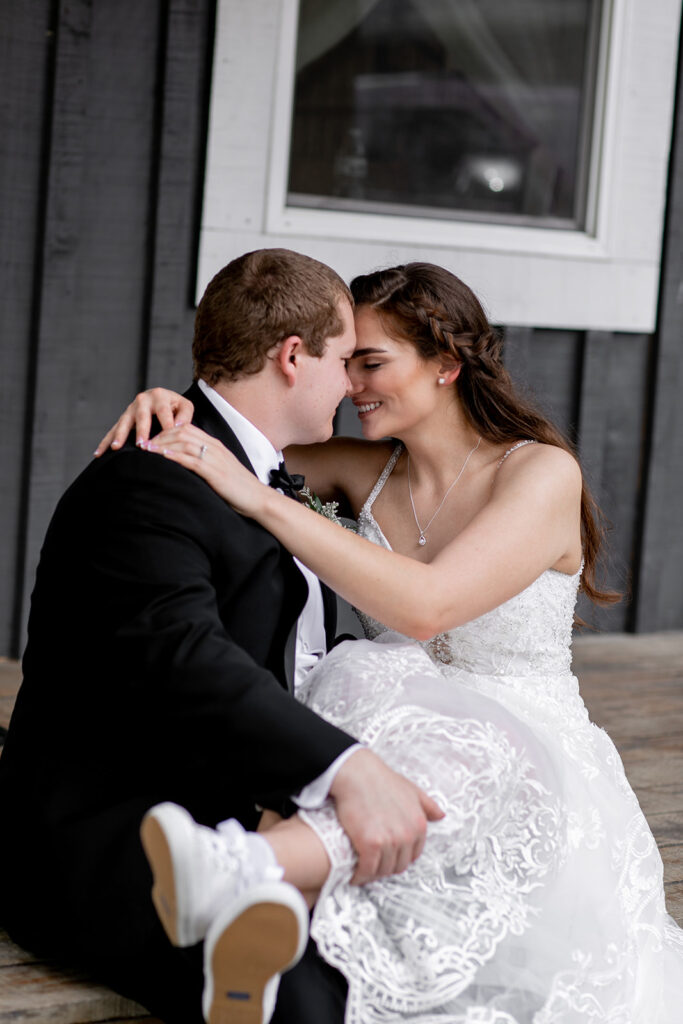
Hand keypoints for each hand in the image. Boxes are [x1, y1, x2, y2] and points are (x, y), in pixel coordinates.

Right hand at [93, 388, 192, 455]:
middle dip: (141, 430)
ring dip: (120, 435)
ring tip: (116, 447)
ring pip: (124, 423)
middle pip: (142, 416)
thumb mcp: (185, 407)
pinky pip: (113, 430)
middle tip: (141, 444)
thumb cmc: (175, 406)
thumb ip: (185, 416)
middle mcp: (143, 400)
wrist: (163, 399)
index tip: (167, 441)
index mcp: (160, 396)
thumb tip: (177, 428)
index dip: (166, 426)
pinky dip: (106, 441)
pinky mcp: (123, 418)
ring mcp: (130, 409)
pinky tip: (99, 453)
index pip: (163, 412)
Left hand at [141, 422, 268, 517]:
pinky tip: (162, 457)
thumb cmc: (239, 489)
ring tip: (146, 450)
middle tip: (143, 444)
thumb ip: (205, 464)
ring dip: (162, 445)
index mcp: (216, 445)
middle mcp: (215, 448)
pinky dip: (174, 457)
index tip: (151, 440)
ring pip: (184, 443)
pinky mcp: (215, 472)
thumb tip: (184, 466)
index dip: (165, 431)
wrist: (258, 499)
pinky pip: (192, 460)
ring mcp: (215, 459)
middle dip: (159, 436)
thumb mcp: (220, 471)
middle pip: (182, 432)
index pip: (186, 429)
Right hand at [330, 748, 443, 884]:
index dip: (400, 858)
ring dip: (373, 873)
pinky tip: (354, 875)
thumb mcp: (411, 790)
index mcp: (419, 825)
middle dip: (386, 867)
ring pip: (383, 870)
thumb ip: (427, 805)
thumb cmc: (382, 780)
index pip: (413, 855)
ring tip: (362, 870)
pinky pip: (367, 869)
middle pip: (398, 866)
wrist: (358, 774)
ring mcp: (389, 841)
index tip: (388, 857)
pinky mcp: (370, 844)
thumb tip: (441, 815)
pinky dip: (360, 875)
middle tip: (373, 864)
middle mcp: (407, 836)